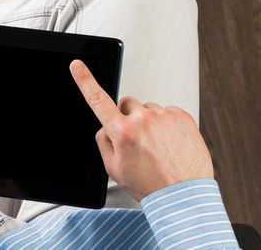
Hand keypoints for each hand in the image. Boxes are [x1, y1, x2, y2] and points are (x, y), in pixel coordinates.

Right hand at [69, 59, 212, 200]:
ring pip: (147, 109)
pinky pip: (166, 112)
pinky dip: (165, 124)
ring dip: (148, 122)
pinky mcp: (181, 116)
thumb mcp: (113, 168)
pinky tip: (168, 143)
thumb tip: (104, 126)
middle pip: (126, 104)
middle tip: (136, 139)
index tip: (77, 65)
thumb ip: (103, 142)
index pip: (98, 100)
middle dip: (126, 116)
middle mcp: (142, 120)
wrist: (183, 195)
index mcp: (122, 132)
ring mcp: (164, 116)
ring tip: (157, 145)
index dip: (85, 80)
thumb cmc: (149, 185)